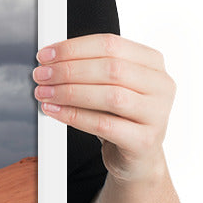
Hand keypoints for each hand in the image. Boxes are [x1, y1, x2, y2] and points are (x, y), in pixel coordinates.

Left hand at [33, 33, 175, 184]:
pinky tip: (55, 111)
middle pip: (111, 68)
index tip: (46, 55)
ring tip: (45, 93)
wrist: (137, 157)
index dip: (73, 48)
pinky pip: (104, 125)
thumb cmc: (120, 116)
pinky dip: (74, 116)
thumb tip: (50, 60)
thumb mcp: (110, 86)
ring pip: (110, 96)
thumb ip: (89, 69)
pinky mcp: (145, 141)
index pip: (110, 45)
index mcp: (152, 63)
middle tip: (41, 75)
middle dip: (68, 70)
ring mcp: (157, 114)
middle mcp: (160, 85)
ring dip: (70, 92)